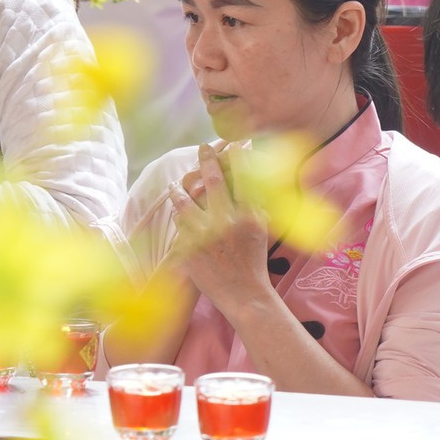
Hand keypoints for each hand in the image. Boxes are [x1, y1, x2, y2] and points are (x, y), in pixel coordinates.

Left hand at [172, 144, 272, 314]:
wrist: (244, 294)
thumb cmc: (254, 262)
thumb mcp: (262, 231)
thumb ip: (256, 206)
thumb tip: (250, 179)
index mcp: (249, 216)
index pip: (243, 178)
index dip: (237, 158)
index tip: (233, 145)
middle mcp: (227, 222)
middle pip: (212, 181)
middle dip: (208, 160)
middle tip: (203, 147)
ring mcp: (205, 235)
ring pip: (185, 200)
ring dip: (180, 187)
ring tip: (176, 182)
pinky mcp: (189, 248)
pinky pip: (178, 222)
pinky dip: (178, 213)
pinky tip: (177, 208)